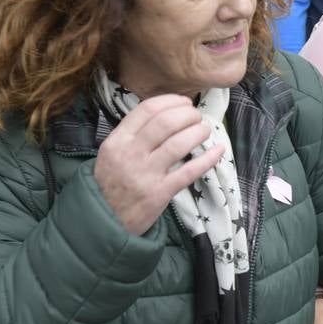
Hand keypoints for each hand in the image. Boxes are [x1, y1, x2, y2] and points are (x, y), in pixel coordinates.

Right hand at [92, 95, 222, 234]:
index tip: (185, 103)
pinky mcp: (160, 193)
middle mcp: (130, 154)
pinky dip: (208, 158)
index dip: (171, 102)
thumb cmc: (112, 183)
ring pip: (179, 144)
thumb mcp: (111, 153)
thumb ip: (132, 134)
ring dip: (198, 132)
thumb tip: (166, 113)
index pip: (147, 109)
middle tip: (197, 117)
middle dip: (188, 115)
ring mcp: (145, 174)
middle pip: (166, 123)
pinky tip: (219, 150)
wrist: (103, 221)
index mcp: (117, 141)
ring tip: (205, 131)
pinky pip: (189, 171)